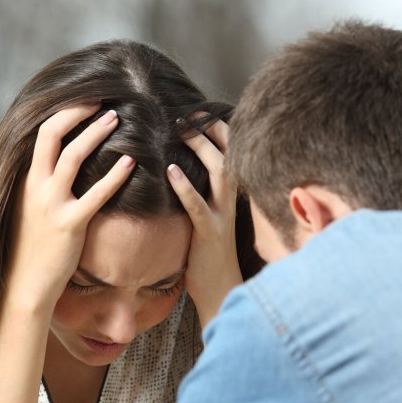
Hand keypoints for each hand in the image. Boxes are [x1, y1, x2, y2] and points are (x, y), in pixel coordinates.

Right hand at [7, 104, 135, 310]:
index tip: (85, 102)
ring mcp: (51, 204)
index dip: (64, 112)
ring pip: (73, 156)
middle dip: (78, 111)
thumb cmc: (30, 247)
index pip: (42, 134)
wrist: (25, 283)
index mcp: (26, 180)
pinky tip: (130, 164)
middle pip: (53, 134)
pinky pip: (95, 194)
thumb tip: (56, 166)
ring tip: (116, 118)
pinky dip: (114, 176)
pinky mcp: (69, 225)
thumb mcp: (27, 209)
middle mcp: (35, 186)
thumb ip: (39, 185)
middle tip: (102, 100)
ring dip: (96, 133)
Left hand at [167, 119, 242, 326]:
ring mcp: (223, 216)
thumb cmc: (208, 257)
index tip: (198, 109)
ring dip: (201, 148)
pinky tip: (170, 170)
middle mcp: (231, 201)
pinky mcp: (210, 234)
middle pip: (228, 154)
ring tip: (182, 129)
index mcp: (230, 195)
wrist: (222, 293)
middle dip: (210, 129)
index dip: (217, 129)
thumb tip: (179, 170)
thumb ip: (200, 196)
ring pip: (218, 173)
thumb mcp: (207, 220)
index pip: (230, 152)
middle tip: (189, 110)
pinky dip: (185, 187)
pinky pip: (198, 206)